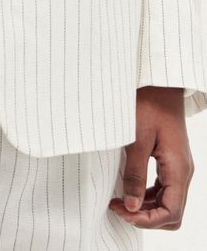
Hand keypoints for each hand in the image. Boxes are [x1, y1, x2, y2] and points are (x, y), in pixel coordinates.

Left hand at [108, 86, 193, 229]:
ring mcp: (179, 166)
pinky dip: (148, 194)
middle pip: (173, 213)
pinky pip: (164, 188)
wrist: (158, 82)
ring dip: (146, 207)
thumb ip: (134, 174)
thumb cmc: (148, 104)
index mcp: (179, 169)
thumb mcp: (136, 139)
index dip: (147, 220)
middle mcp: (184, 172)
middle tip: (118, 207)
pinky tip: (128, 188)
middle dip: (146, 217)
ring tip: (118, 199)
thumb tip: (130, 206)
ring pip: (168, 202)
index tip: (122, 212)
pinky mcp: (171, 160)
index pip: (171, 213)